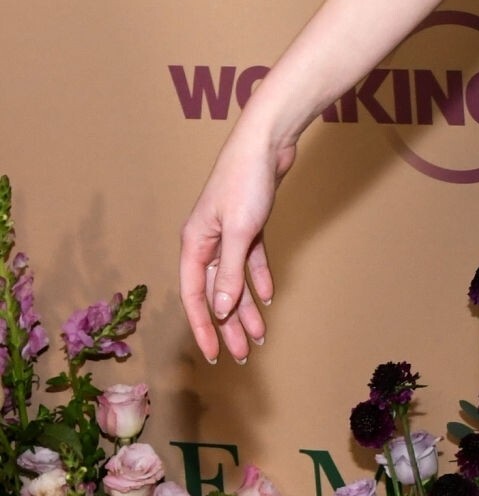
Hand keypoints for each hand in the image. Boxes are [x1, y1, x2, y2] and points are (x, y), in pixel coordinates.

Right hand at [178, 120, 297, 363]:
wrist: (266, 141)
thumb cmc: (246, 181)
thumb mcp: (238, 231)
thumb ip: (230, 272)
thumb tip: (220, 311)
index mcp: (194, 244)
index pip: (194, 296)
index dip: (203, 327)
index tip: (213, 353)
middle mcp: (206, 241)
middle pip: (216, 292)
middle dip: (228, 325)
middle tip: (240, 354)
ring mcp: (228, 231)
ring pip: (235, 278)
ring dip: (246, 306)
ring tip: (258, 334)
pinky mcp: (249, 222)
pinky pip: (251, 259)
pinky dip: (259, 276)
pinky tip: (267, 296)